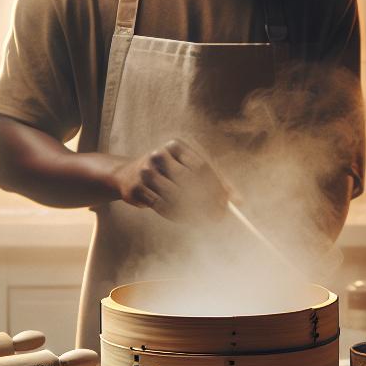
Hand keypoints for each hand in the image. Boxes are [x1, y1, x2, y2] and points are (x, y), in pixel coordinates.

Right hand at [109, 138, 229, 224]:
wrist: (127, 174)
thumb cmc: (166, 172)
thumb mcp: (187, 168)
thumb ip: (212, 181)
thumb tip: (238, 200)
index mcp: (176, 146)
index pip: (202, 167)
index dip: (217, 186)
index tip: (229, 203)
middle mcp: (160, 154)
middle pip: (189, 180)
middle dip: (207, 200)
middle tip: (220, 216)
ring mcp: (146, 171)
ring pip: (175, 195)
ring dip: (193, 211)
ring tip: (205, 220)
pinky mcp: (137, 188)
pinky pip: (162, 206)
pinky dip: (177, 216)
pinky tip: (187, 220)